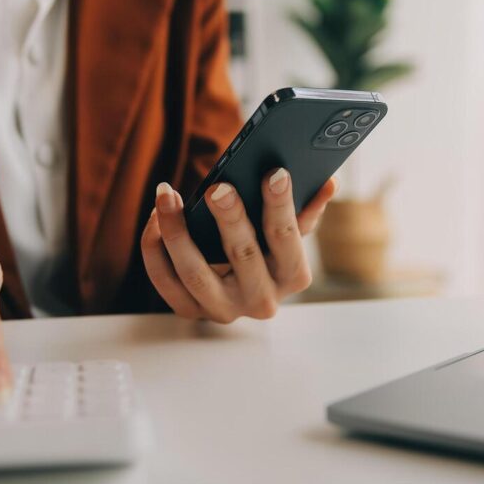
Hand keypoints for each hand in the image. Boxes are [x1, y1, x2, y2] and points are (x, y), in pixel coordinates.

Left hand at [141, 169, 336, 322]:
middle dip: (230, 218)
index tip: (274, 173)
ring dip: (177, 231)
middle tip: (219, 187)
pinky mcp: (190, 310)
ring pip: (195, 273)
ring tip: (167, 195)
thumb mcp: (291, 232)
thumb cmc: (267, 249)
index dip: (281, 205)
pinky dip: (155, 248)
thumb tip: (328, 183)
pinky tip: (156, 216)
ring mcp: (223, 309)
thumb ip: (307, 208)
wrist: (239, 289)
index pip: (287, 239)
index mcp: (294, 276)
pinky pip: (164, 280)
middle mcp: (261, 300)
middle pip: (243, 256)